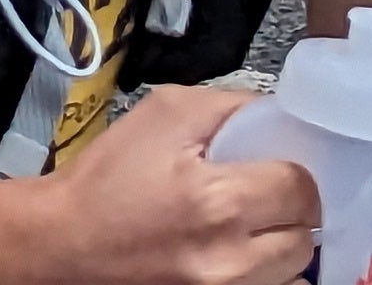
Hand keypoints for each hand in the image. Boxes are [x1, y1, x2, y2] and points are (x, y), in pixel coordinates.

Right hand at [15, 88, 316, 284]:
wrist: (66, 243)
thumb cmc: (109, 178)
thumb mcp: (164, 113)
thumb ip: (229, 105)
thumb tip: (276, 113)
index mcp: (218, 201)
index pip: (302, 189)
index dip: (294, 170)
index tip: (277, 164)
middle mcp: (229, 260)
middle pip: (305, 238)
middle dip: (290, 212)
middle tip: (265, 196)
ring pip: (295, 278)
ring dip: (281, 250)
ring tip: (251, 230)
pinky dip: (267, 279)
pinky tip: (240, 255)